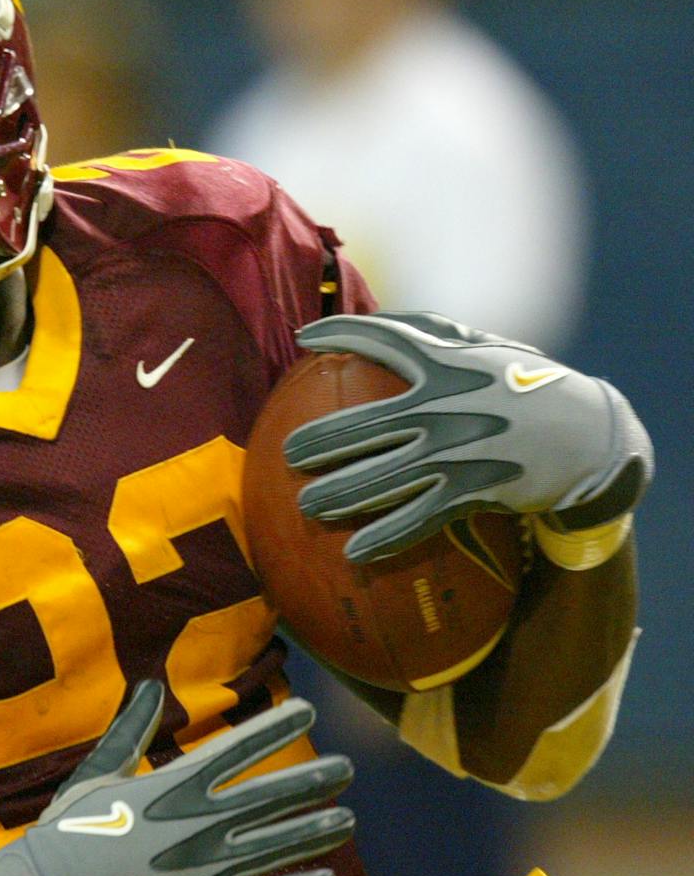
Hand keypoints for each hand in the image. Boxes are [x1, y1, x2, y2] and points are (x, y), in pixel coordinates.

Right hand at [0, 681, 353, 875]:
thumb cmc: (71, 832)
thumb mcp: (98, 774)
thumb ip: (131, 731)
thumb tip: (152, 686)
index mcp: (174, 787)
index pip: (239, 748)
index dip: (277, 727)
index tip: (309, 710)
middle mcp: (199, 826)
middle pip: (271, 798)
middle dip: (313, 782)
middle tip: (348, 769)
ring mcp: (207, 869)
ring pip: (277, 847)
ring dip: (315, 832)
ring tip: (347, 820)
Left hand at [283, 311, 652, 562]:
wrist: (588, 434)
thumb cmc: (525, 384)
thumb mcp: (485, 348)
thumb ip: (435, 335)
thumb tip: (375, 322)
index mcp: (446, 364)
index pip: (384, 341)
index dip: (342, 333)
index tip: (305, 338)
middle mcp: (444, 407)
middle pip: (364, 426)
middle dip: (320, 441)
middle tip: (288, 454)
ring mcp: (456, 452)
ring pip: (383, 478)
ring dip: (339, 495)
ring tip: (306, 506)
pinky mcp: (472, 491)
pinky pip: (419, 519)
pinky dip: (386, 537)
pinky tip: (355, 552)